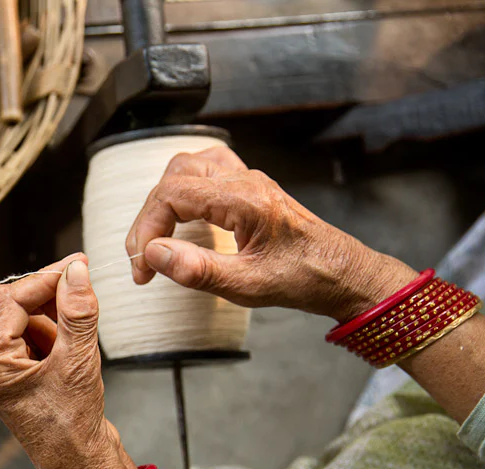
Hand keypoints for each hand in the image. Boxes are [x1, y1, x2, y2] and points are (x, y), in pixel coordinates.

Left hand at [0, 255, 133, 468]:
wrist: (84, 468)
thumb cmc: (75, 429)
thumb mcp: (79, 363)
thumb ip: (77, 313)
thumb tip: (76, 272)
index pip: (7, 302)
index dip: (42, 280)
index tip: (76, 267)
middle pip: (8, 307)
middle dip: (43, 293)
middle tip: (79, 281)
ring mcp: (8, 373)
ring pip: (23, 320)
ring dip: (53, 312)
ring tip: (83, 324)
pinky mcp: (26, 377)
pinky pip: (35, 338)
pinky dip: (57, 330)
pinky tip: (78, 344)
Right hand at [126, 147, 418, 321]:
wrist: (342, 273)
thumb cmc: (303, 279)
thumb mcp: (248, 286)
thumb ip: (197, 270)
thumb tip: (154, 255)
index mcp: (244, 199)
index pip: (172, 195)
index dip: (146, 230)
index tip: (142, 268)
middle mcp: (244, 180)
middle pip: (174, 178)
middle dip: (150, 218)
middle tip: (144, 260)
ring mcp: (248, 179)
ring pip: (187, 167)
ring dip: (163, 199)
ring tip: (157, 237)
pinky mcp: (249, 186)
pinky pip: (206, 168)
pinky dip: (182, 188)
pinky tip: (179, 213)